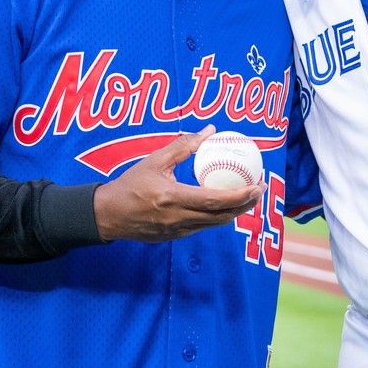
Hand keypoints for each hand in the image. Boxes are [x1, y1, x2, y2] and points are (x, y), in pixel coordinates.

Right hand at [92, 125, 264, 242]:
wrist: (108, 214)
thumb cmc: (131, 183)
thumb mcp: (156, 160)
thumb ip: (184, 145)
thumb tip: (210, 131)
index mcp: (173, 198)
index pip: (215, 200)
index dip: (240, 195)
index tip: (257, 185)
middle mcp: (177, 218)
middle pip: (221, 216)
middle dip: (245, 204)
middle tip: (260, 189)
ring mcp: (176, 231)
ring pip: (214, 224)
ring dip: (234, 212)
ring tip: (248, 197)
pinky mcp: (174, 237)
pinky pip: (202, 227)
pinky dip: (217, 217)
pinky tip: (224, 205)